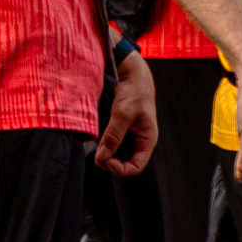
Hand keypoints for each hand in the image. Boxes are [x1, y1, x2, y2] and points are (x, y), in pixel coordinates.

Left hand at [95, 50, 156, 176]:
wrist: (128, 72)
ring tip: (97, 131)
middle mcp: (135, 140)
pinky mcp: (113, 127)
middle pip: (120, 160)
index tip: (107, 161)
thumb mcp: (123, 113)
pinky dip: (97, 135)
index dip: (121, 169)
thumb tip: (103, 157)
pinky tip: (95, 126)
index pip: (136, 167)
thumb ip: (113, 136)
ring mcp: (123, 134)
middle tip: (97, 150)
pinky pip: (103, 138)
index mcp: (146, 140)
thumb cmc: (135, 90)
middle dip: (108, 157)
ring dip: (100, 145)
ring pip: (109, 149)